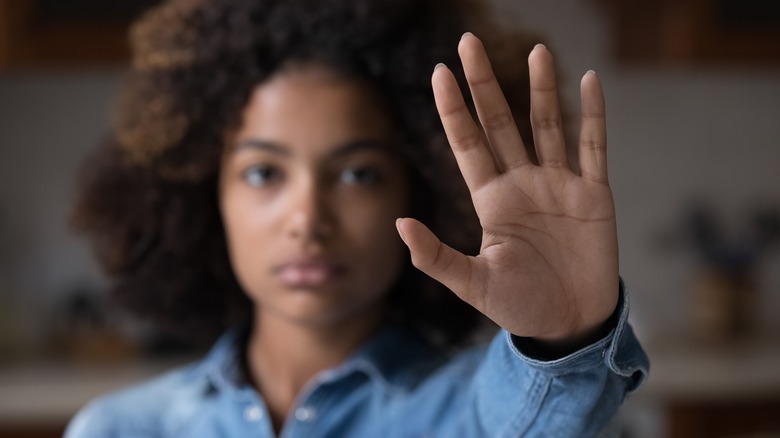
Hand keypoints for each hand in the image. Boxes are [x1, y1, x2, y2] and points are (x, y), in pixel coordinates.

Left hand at [396, 33, 618, 343]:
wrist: (570, 325)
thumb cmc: (520, 306)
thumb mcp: (472, 285)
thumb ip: (436, 256)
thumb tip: (398, 223)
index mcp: (492, 201)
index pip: (468, 143)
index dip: (454, 109)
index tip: (439, 72)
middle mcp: (522, 184)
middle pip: (501, 122)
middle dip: (485, 84)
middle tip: (469, 42)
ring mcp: (558, 185)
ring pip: (547, 125)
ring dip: (541, 88)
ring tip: (535, 50)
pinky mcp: (593, 194)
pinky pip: (593, 146)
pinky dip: (593, 115)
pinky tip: (588, 81)